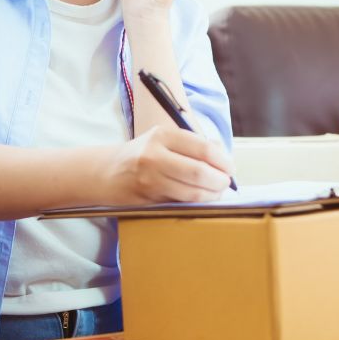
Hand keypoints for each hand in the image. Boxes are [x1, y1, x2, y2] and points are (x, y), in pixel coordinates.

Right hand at [101, 126, 232, 204]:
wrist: (107, 172)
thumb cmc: (143, 154)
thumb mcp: (165, 139)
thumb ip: (194, 144)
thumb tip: (224, 155)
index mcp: (162, 135)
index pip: (203, 149)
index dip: (223, 161)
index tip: (231, 169)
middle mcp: (154, 156)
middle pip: (199, 173)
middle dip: (220, 181)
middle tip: (225, 183)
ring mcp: (149, 180)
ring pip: (192, 193)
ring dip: (211, 195)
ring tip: (216, 192)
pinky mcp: (147, 200)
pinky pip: (180, 204)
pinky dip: (196, 203)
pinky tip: (200, 198)